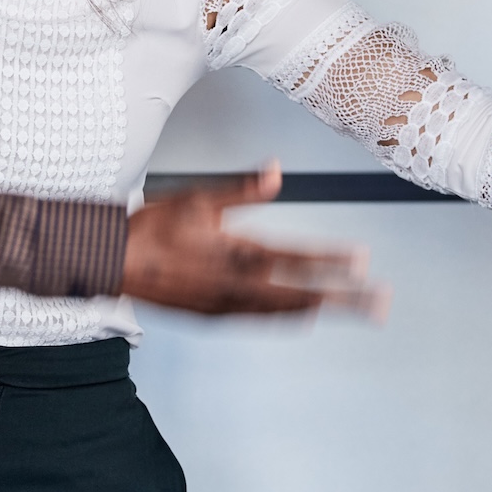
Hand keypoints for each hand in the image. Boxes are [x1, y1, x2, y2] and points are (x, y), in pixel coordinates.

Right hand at [124, 162, 384, 317]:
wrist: (114, 263)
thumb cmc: (153, 229)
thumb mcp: (199, 199)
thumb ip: (243, 190)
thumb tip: (276, 172)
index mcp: (238, 254)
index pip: (297, 258)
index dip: (332, 261)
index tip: (363, 261)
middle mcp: (238, 286)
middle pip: (301, 295)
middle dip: (343, 300)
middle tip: (378, 306)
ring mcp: (226, 305)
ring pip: (283, 313)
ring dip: (318, 310)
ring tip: (349, 310)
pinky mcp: (212, 315)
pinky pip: (259, 320)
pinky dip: (285, 318)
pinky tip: (299, 316)